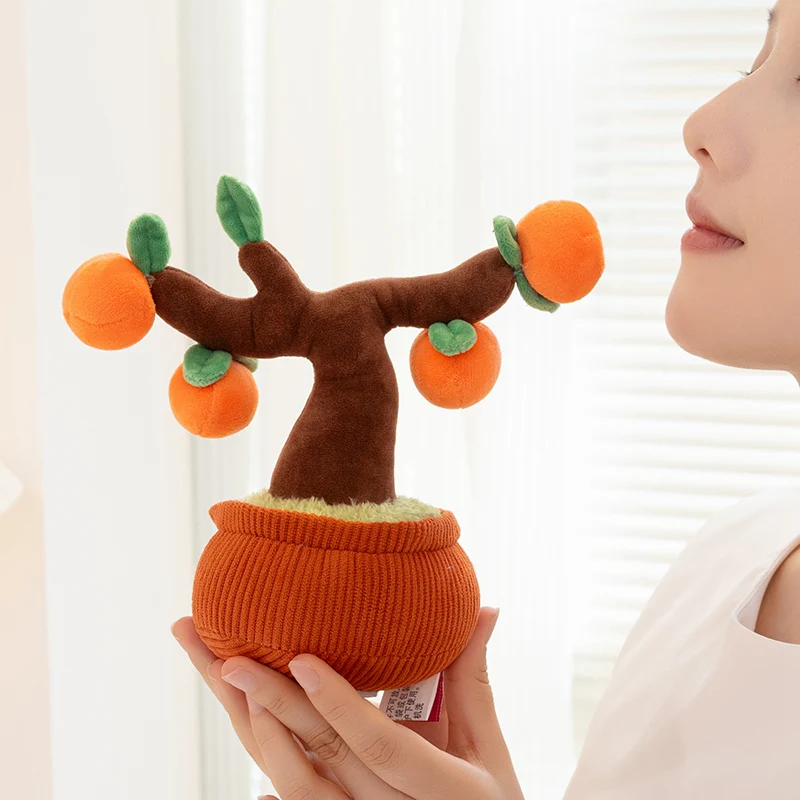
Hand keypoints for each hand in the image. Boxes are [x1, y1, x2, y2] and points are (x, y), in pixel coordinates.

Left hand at [172, 607, 524, 798]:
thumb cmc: (487, 795)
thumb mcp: (485, 742)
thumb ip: (472, 677)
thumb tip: (484, 609)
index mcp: (439, 786)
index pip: (379, 746)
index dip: (339, 704)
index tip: (301, 659)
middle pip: (322, 760)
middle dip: (271, 706)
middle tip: (228, 659)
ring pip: (299, 785)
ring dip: (258, 734)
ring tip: (225, 680)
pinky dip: (272, 772)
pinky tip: (245, 745)